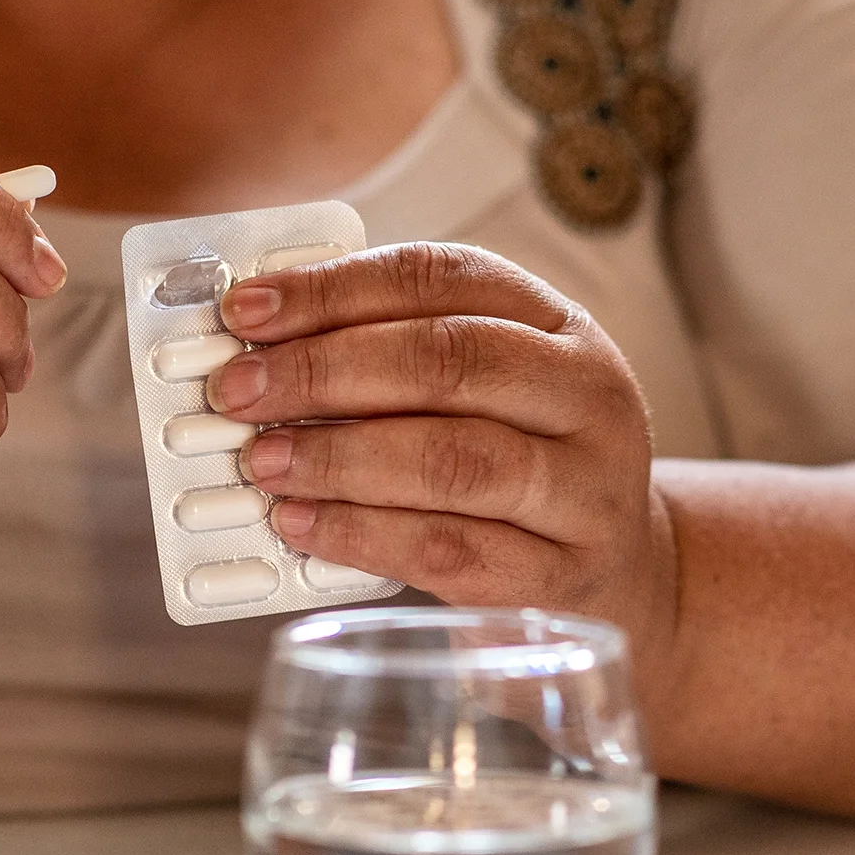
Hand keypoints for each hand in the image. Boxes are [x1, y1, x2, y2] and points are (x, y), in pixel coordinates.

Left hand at [206, 242, 671, 647]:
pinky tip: (301, 523)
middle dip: (323, 371)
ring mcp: (585, 489)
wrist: (616, 569)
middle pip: (447, 361)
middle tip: (238, 392)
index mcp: (556, 321)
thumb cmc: (517, 457)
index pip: (438, 277)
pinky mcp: (561, 577)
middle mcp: (586, 394)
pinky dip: (362, 534)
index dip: (333, 289)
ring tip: (262, 462)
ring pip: (452, 459)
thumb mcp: (482, 386)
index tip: (246, 310)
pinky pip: (449, 550)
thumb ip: (389, 356)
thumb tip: (259, 347)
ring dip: (338, 457)